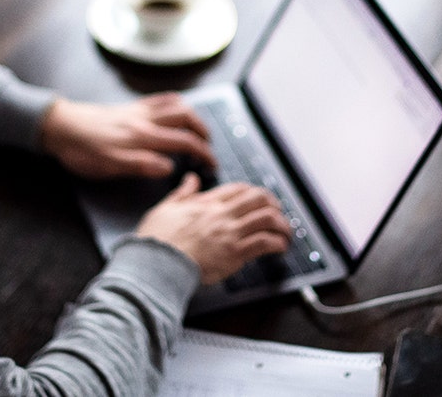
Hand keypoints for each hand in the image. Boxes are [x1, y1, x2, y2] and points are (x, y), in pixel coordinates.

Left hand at [40, 93, 216, 180]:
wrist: (59, 126)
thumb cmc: (82, 151)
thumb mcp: (108, 166)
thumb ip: (140, 165)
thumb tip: (170, 168)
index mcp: (142, 138)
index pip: (184, 142)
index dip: (203, 153)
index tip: (212, 164)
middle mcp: (144, 120)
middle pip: (185, 119)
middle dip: (203, 132)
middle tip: (210, 148)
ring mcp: (138, 110)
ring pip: (176, 105)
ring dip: (193, 116)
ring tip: (199, 130)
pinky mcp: (130, 106)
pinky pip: (160, 98)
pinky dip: (176, 102)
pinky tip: (178, 108)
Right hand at [136, 174, 291, 283]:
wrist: (156, 262)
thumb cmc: (157, 240)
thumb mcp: (165, 208)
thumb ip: (182, 193)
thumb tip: (190, 179)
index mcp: (207, 203)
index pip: (239, 189)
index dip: (254, 192)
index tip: (259, 199)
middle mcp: (222, 214)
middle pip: (259, 198)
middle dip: (274, 204)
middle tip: (277, 214)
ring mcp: (230, 232)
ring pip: (267, 218)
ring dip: (282, 225)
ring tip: (285, 233)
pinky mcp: (234, 253)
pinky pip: (264, 242)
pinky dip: (277, 243)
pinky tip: (280, 247)